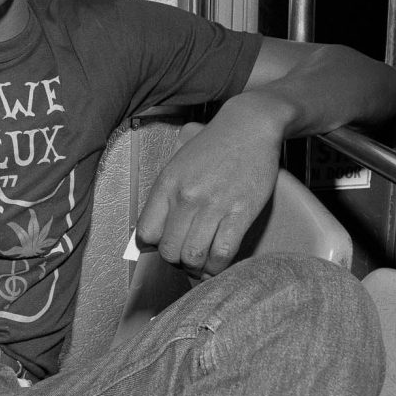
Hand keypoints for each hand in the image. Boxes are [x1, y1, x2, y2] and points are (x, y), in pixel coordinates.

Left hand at [136, 98, 283, 277]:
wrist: (249, 127)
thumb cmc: (212, 145)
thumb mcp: (177, 162)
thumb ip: (164, 193)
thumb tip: (152, 230)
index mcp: (167, 184)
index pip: (146, 233)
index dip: (152, 247)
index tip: (161, 247)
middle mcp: (187, 197)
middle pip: (169, 250)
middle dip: (175, 262)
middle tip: (184, 259)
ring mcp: (213, 206)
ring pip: (193, 256)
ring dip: (195, 268)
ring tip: (200, 265)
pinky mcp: (240, 213)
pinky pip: (222, 253)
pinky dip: (217, 267)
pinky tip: (217, 265)